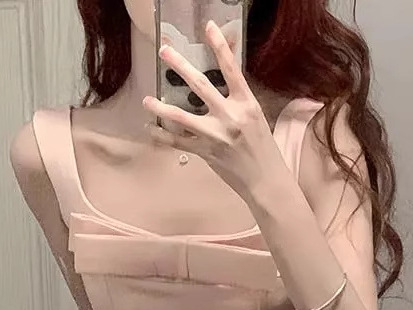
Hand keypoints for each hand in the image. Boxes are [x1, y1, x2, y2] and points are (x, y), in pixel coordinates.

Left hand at [142, 21, 288, 200]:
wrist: (265, 181)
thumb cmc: (263, 148)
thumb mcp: (256, 116)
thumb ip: (238, 98)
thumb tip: (222, 78)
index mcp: (246, 104)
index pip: (231, 69)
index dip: (219, 46)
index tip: (208, 26)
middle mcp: (230, 116)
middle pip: (200, 86)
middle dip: (180, 66)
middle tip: (164, 51)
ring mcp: (216, 136)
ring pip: (182, 117)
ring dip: (161, 108)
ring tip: (147, 99)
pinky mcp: (206, 153)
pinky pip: (179, 143)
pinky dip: (163, 137)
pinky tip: (151, 129)